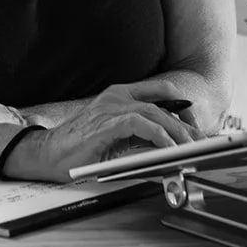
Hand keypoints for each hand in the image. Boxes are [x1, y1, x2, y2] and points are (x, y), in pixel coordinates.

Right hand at [8, 87, 202, 181]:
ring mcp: (110, 108)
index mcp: (118, 96)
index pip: (159, 92)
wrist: (46, 155)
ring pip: (155, 112)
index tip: (195, 124)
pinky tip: (168, 148)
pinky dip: (158, 136)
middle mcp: (116, 97)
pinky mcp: (105, 124)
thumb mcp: (116, 139)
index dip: (182, 106)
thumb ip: (139, 137)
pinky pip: (140, 125)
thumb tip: (168, 147)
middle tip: (200, 141)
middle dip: (186, 122)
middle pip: (162, 102)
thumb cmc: (78, 149)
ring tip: (190, 148)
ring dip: (177, 131)